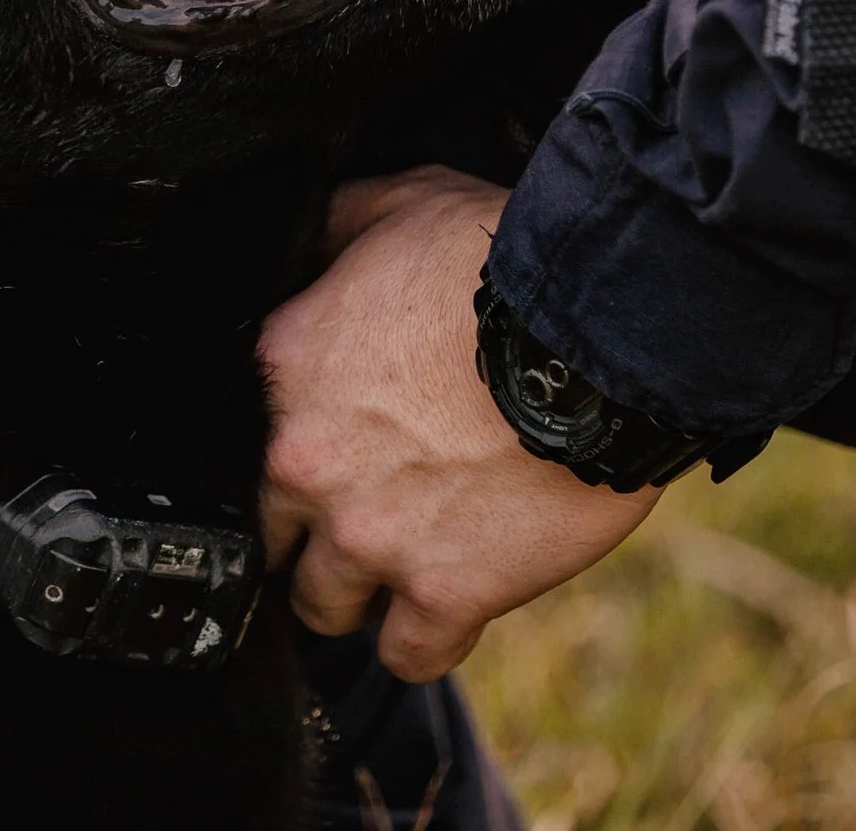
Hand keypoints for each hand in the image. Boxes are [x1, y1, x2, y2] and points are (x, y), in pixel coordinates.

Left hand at [259, 166, 659, 681]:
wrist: (601, 330)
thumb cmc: (505, 259)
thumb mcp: (404, 201)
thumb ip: (341, 225)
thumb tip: (318, 235)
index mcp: (286, 367)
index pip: (254, 431)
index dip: (302, 438)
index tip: (340, 440)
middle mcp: (308, 459)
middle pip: (275, 532)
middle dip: (315, 526)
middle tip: (371, 508)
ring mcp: (372, 534)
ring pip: (325, 603)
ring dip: (361, 589)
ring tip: (406, 562)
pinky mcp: (445, 591)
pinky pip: (410, 654)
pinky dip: (426, 639)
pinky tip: (448, 607)